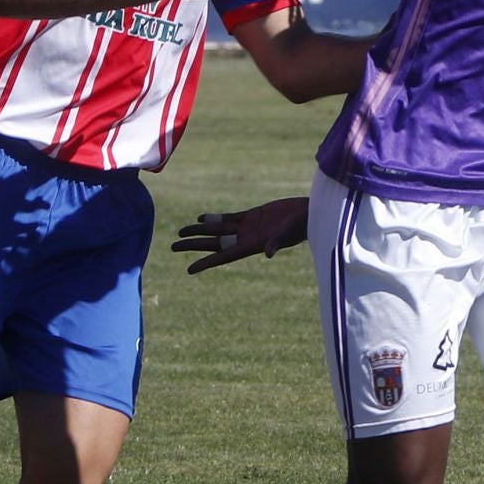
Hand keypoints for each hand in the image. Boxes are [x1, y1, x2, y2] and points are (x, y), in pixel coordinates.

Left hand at [172, 197, 309, 273]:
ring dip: (200, 231)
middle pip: (214, 243)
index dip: (205, 263)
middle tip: (173, 246)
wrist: (311, 214)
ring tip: (180, 232)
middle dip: (194, 245)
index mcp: (251, 245)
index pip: (223, 256)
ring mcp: (248, 227)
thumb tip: (269, 253)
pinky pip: (229, 218)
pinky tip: (201, 219)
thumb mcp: (287, 234)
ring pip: (217, 230)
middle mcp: (246, 238)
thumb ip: (277, 243)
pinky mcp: (253, 215)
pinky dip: (215, 218)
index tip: (189, 270)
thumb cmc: (301, 225)